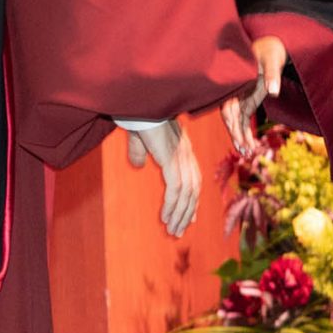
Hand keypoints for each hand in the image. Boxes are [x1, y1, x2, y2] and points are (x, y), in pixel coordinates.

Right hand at [125, 119, 200, 237]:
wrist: (140, 102)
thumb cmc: (139, 116)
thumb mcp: (140, 138)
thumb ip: (140, 152)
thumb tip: (138, 165)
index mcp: (182, 147)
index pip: (193, 178)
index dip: (192, 199)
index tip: (190, 217)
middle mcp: (186, 153)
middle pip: (194, 188)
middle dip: (188, 211)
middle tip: (179, 230)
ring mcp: (181, 156)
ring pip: (187, 192)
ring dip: (180, 213)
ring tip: (172, 229)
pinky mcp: (171, 158)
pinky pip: (176, 189)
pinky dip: (173, 205)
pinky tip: (165, 217)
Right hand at [221, 36, 286, 156]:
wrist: (272, 47)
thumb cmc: (269, 51)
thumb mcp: (272, 60)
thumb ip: (272, 74)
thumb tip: (274, 91)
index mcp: (233, 83)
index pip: (228, 106)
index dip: (231, 122)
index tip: (237, 135)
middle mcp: (233, 92)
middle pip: (230, 117)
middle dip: (236, 134)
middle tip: (244, 150)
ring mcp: (239, 98)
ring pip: (236, 121)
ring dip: (240, 137)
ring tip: (248, 153)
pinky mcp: (247, 101)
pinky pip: (244, 120)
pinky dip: (246, 132)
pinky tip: (251, 146)